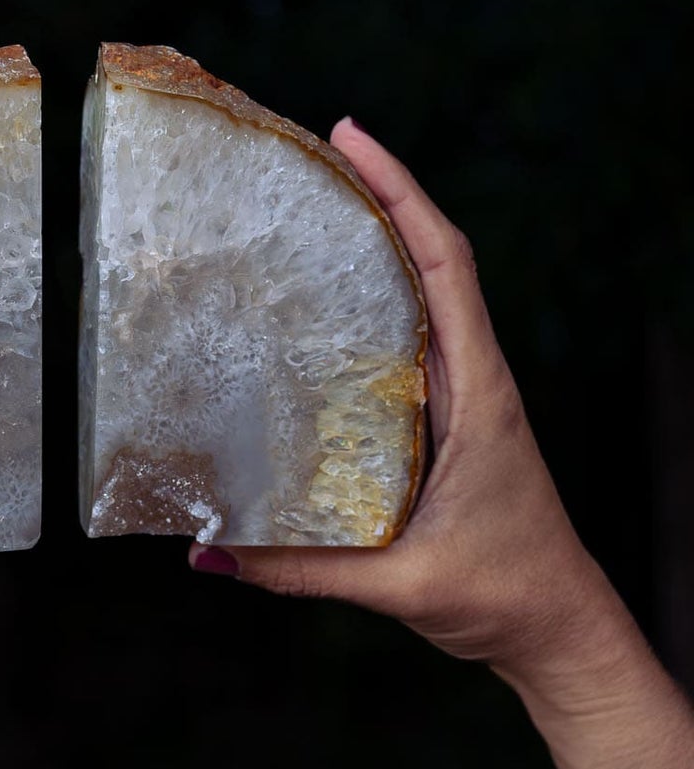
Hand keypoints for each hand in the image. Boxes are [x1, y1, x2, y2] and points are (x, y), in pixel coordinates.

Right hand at [190, 119, 618, 693]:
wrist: (557, 628)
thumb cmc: (502, 595)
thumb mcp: (399, 585)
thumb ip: (302, 569)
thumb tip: (210, 554)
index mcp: (480, 393)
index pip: (445, 266)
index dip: (401, 195)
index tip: (352, 139)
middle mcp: (474, 380)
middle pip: (433, 260)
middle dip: (382, 196)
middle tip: (315, 152)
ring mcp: (463, 397)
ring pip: (424, 295)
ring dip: (380, 241)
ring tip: (314, 203)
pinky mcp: (448, 422)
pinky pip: (410, 342)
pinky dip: (375, 301)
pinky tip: (324, 302)